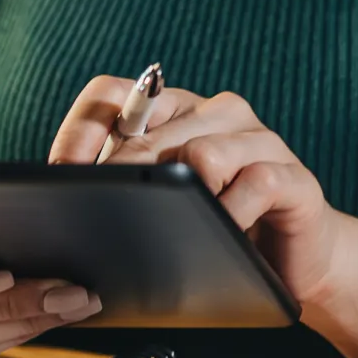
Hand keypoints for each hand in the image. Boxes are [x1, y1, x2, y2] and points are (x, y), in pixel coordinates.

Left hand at [48, 76, 357, 357]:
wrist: (296, 264)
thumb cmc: (219, 230)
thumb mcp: (162, 204)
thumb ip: (123, 187)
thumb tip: (65, 192)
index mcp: (176, 111)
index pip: (113, 94)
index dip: (81, 130)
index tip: (61, 173)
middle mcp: (217, 114)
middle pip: (148, 133)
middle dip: (118, 179)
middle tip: (103, 216)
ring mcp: (259, 140)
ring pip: (201, 154)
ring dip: (180, 196)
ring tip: (174, 226)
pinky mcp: (293, 177)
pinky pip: (255, 184)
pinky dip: (231, 214)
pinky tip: (224, 233)